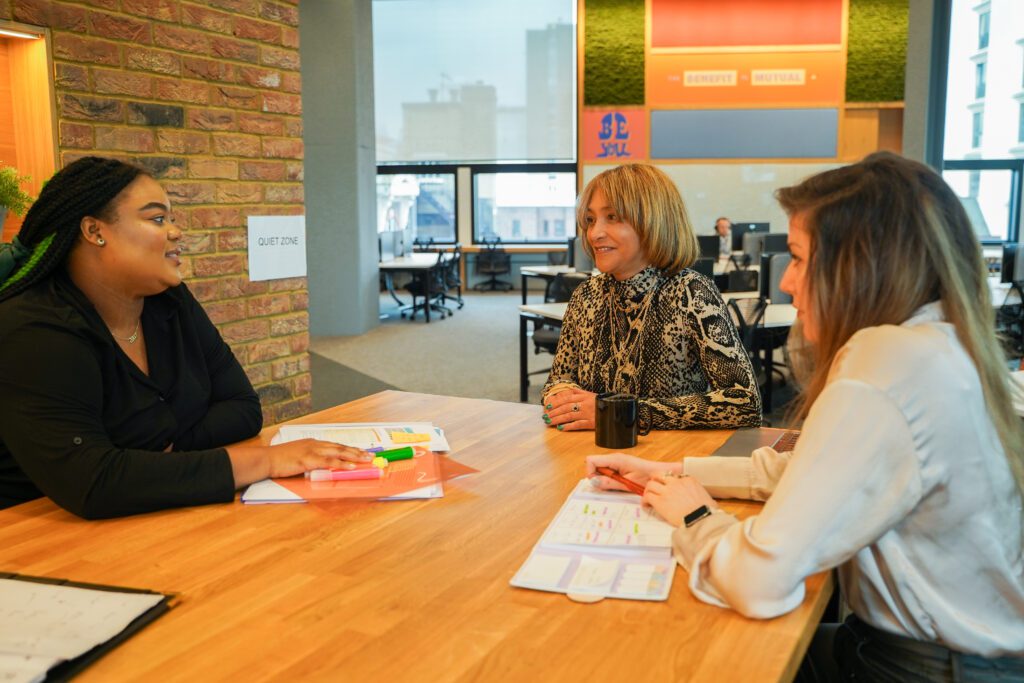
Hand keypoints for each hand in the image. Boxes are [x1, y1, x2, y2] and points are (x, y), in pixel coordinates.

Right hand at [228, 439, 373, 485]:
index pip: (336, 445)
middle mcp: (315, 444)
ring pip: (338, 453)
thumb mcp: (298, 456)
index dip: (350, 449)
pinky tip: (351, 466)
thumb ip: (311, 460)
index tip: (362, 452)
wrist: (266, 459)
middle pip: (341, 447)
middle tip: (371, 455)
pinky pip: (329, 462)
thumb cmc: (279, 460)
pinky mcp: (308, 459)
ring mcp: (312, 451)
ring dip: (354, 456)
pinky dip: (341, 464)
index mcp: (313, 443)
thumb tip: (321, 467)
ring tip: (366, 460)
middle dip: (357, 451)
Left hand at [543, 388, 596, 430]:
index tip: (548, 406)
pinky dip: (569, 426)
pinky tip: (561, 428)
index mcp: (584, 396)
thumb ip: (578, 392)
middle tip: (546, 416)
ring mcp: (588, 414)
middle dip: (554, 412)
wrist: (616, 410)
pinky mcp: (591, 423)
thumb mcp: (591, 394)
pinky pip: (578, 425)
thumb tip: (566, 391)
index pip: (567, 399)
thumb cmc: (601, 402)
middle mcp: (585, 404)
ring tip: (549, 422)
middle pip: (566, 408)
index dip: (556, 402)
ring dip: (558, 419)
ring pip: (569, 416)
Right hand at [586, 453, 679, 491]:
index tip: (597, 482)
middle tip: (609, 485)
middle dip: (596, 477)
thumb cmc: (647, 477)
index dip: (589, 472)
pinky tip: (620, 483)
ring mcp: (616, 462)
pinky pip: (608, 472)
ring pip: (600, 469)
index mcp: (615, 459)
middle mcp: (614, 458)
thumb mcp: (627, 483)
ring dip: (604, 479)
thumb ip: (609, 483)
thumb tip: (594, 482)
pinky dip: (610, 479)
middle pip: (594, 465)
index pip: (591, 460)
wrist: (660, 474)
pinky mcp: (620, 466)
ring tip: (618, 484)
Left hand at [643, 474, 715, 527]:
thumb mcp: (707, 497)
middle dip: (654, 480)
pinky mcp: (660, 501)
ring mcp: (667, 491)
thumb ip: (701, 495)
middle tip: (653, 486)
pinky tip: (646, 505)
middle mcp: (676, 482)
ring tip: (648, 497)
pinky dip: (645, 501)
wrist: (701, 519)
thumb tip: (708, 501)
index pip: (673, 476)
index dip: (668, 482)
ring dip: (648, 490)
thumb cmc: (707, 511)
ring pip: (650, 484)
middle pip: (659, 475)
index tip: (667, 487)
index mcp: (688, 480)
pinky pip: (647, 496)